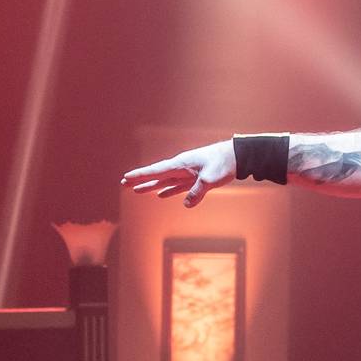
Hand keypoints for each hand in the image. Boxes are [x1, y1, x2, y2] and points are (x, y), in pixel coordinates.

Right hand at [120, 140, 237, 208]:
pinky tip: (161, 195)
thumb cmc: (223, 163)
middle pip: (156, 175)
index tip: (126, 177)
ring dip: (151, 186)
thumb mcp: (210, 179)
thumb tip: (186, 204)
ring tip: (137, 191)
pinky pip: (177, 186)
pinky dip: (169, 190)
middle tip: (123, 184)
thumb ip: (197, 191)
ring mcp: (187, 173)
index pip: (156, 171)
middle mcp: (180, 168)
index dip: (140, 175)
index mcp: (181, 164)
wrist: (237, 156)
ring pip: (165, 181)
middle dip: (140, 180)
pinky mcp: (195, 178)